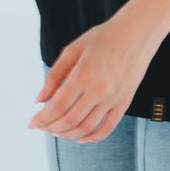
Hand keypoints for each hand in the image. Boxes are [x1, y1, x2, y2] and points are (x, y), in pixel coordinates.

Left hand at [29, 18, 156, 144]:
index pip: (58, 106)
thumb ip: (54, 76)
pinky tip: (81, 138)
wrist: (137, 33)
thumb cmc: (103, 37)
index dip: (42, 119)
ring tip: (57, 131)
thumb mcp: (73, 49)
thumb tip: (39, 100)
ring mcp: (114, 98)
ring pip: (87, 127)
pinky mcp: (125, 102)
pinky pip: (108, 127)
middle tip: (42, 127)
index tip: (32, 123)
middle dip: (51, 128)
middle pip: (70, 120)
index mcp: (84, 74)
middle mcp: (99, 89)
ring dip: (68, 134)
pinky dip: (93, 137)